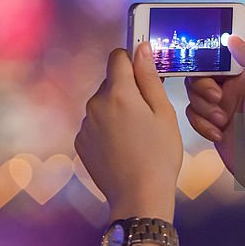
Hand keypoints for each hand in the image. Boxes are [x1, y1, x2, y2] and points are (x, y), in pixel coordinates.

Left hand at [75, 42, 182, 219]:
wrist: (138, 197)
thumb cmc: (159, 155)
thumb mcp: (164, 113)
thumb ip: (150, 77)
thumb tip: (141, 48)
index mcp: (119, 93)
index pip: (118, 57)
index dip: (133, 61)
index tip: (145, 73)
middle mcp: (95, 104)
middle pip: (111, 82)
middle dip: (128, 90)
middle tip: (148, 115)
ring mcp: (85, 124)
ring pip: (103, 104)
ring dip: (117, 111)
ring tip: (137, 136)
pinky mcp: (81, 142)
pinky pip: (95, 124)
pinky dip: (107, 129)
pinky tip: (123, 147)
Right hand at [184, 29, 244, 171]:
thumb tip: (232, 38)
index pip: (234, 42)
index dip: (219, 37)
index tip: (206, 41)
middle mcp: (236, 83)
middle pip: (204, 67)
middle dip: (204, 83)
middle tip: (217, 96)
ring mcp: (223, 101)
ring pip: (195, 90)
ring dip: (204, 107)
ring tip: (222, 120)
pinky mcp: (211, 119)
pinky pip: (192, 111)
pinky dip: (201, 123)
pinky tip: (218, 132)